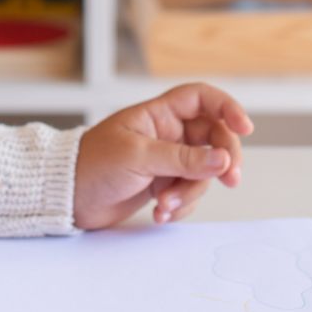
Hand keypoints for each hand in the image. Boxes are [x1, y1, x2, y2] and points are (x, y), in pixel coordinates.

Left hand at [73, 83, 253, 228]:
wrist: (67, 198)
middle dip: (222, 160)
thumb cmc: (92, 165)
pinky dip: (180, 205)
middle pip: (213, 138)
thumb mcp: (138, 158)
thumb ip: (183, 159)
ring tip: (165, 204)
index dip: (226, 107)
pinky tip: (160, 213)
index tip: (244, 128)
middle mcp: (167, 134)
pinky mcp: (163, 184)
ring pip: (203, 172)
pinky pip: (188, 192)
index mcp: (158, 114)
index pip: (201, 99)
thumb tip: (222, 159)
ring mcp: (167, 160)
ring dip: (190, 191)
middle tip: (229, 179)